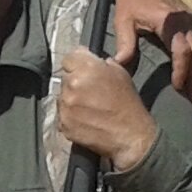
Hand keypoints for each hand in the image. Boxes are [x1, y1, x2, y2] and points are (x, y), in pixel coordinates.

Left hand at [56, 47, 159, 172]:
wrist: (129, 134)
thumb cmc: (127, 104)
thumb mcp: (120, 72)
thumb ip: (100, 62)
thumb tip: (90, 60)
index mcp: (86, 68)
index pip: (69, 58)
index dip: (77, 63)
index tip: (82, 69)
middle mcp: (72, 85)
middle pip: (65, 77)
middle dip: (74, 82)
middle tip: (89, 91)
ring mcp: (65, 105)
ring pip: (61, 96)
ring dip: (71, 99)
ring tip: (88, 107)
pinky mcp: (63, 123)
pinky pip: (61, 114)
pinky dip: (70, 115)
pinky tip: (84, 119)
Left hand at [106, 0, 191, 103]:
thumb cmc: (128, 3)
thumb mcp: (123, 23)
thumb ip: (125, 44)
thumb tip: (119, 67)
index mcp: (169, 19)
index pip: (181, 50)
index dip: (181, 70)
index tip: (178, 88)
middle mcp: (184, 18)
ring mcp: (189, 17)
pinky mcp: (189, 17)